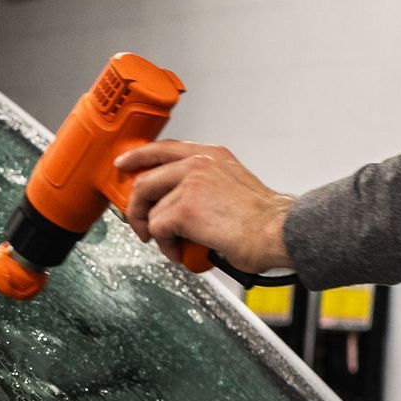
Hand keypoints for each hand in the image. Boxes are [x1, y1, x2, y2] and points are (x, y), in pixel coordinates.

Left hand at [115, 140, 294, 273]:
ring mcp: (189, 184)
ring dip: (159, 235)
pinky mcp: (184, 208)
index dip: (138, 157)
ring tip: (176, 246)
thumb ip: (205, 184)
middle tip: (141, 227)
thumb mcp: (233, 184)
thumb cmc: (262, 218)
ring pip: (152, 211)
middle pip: (146, 181)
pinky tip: (181, 251)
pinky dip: (166, 246)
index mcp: (211, 156)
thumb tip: (179, 201)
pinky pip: (158, 229)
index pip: (164, 149)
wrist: (276, 231)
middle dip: (136, 209)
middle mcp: (199, 164)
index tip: (123, 164)